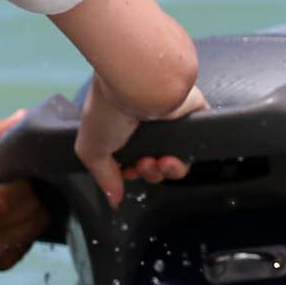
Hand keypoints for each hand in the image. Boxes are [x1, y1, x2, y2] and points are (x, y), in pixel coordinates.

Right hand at [0, 112, 53, 271]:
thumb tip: (24, 117)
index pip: (23, 187)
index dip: (29, 174)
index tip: (22, 167)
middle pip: (35, 206)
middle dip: (35, 190)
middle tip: (24, 180)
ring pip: (38, 224)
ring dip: (36, 208)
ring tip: (19, 196)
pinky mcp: (1, 263)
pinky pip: (31, 240)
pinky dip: (28, 226)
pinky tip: (13, 216)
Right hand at [75, 83, 203, 207]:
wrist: (136, 84)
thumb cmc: (108, 110)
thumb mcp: (91, 148)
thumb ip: (103, 177)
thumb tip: (113, 200)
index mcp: (123, 128)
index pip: (132, 161)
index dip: (130, 173)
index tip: (126, 173)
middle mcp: (148, 126)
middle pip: (155, 165)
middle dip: (148, 173)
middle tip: (143, 165)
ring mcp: (171, 122)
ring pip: (175, 160)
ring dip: (165, 171)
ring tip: (159, 163)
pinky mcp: (194, 117)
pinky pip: (194, 147)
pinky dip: (184, 159)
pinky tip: (172, 158)